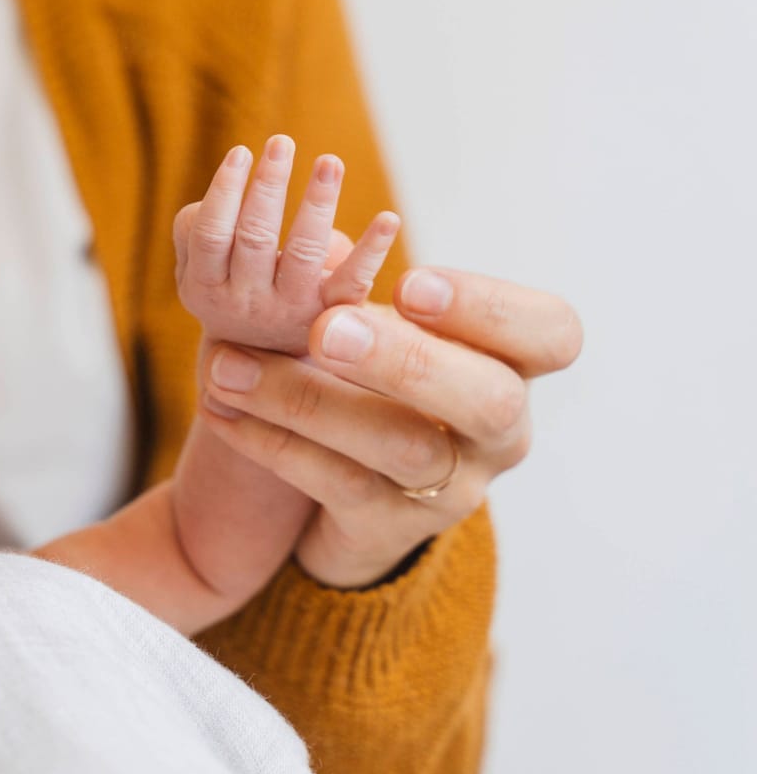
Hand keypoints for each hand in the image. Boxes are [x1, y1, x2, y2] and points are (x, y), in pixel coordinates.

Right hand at [174, 136, 400, 353]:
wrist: (261, 366)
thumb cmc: (228, 291)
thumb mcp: (197, 270)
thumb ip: (194, 231)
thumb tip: (230, 190)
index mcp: (204, 285)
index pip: (209, 234)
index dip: (224, 192)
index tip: (242, 151)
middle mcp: (243, 301)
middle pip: (254, 237)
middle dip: (267, 186)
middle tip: (282, 142)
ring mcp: (288, 311)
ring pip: (304, 252)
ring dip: (317, 203)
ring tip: (329, 161)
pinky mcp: (329, 316)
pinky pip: (353, 283)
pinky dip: (373, 250)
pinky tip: (389, 218)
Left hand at [197, 268, 582, 586]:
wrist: (361, 500)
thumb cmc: (382, 386)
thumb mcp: (391, 336)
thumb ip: (367, 297)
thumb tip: (320, 247)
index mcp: (513, 366)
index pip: (552, 334)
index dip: (490, 307)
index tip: (408, 284)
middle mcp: (499, 432)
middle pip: (485, 399)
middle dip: (404, 360)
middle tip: (325, 330)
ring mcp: (452, 487)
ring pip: (399, 448)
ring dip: (308, 400)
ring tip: (229, 367)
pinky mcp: (390, 526)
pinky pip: (334, 484)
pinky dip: (271, 441)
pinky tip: (221, 408)